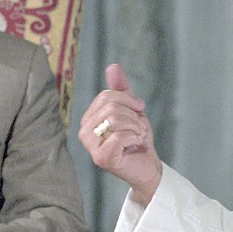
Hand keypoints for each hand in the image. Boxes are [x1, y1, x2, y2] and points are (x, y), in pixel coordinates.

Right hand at [79, 64, 162, 202]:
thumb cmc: (137, 138)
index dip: (128, 99)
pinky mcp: (101, 158)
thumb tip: (113, 66)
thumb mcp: (131, 109)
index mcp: (89, 118)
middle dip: (133, 115)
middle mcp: (84, 131)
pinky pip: (119, 136)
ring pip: (115, 119)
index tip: (138, 110)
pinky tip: (135, 144)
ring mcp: (90, 146)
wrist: (147, 165)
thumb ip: (121, 89)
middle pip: (111, 106)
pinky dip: (134, 137)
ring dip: (135, 126)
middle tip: (139, 127)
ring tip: (138, 135)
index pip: (106, 95)